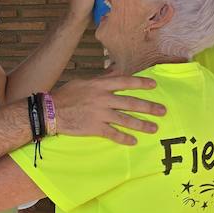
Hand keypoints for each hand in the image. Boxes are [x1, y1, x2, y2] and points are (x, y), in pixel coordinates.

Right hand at [49, 76, 164, 144]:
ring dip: (141, 124)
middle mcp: (103, 99)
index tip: (154, 85)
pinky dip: (124, 138)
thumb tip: (116, 71)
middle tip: (163, 111)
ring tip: (154, 128)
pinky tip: (133, 141)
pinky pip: (113, 134)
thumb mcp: (84, 82)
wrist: (50, 112)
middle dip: (149, 107)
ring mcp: (100, 114)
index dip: (140, 83)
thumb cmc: (67, 95)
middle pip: (130, 103)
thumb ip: (102, 78)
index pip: (125, 82)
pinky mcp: (95, 128)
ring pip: (125, 119)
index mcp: (100, 85)